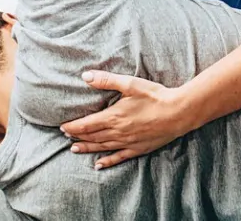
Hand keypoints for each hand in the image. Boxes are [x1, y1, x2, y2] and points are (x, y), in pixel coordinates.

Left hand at [59, 71, 197, 168]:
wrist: (178, 113)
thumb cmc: (155, 96)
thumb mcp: (131, 84)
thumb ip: (107, 80)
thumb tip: (86, 76)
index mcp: (113, 116)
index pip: (86, 124)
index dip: (73, 127)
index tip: (62, 127)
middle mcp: (117, 132)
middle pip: (92, 137)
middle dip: (77, 137)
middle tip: (66, 136)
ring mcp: (127, 142)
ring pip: (102, 148)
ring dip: (87, 148)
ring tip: (74, 149)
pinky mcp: (138, 148)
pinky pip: (118, 157)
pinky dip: (107, 161)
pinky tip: (99, 165)